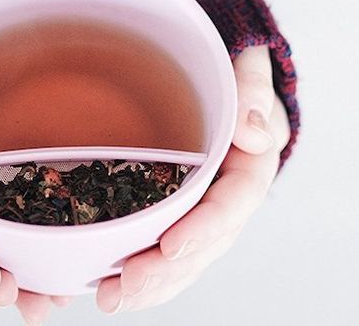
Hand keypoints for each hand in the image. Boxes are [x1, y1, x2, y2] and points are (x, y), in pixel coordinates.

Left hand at [94, 45, 291, 313]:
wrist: (221, 70)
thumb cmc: (231, 63)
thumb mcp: (248, 60)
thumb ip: (251, 85)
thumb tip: (251, 131)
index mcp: (251, 162)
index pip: (233, 201)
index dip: (205, 227)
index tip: (172, 244)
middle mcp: (229, 194)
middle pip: (205, 243)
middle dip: (167, 270)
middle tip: (125, 285)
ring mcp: (204, 208)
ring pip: (184, 257)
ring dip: (151, 283)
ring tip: (109, 298)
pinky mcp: (178, 210)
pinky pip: (164, 249)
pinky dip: (141, 271)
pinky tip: (107, 285)